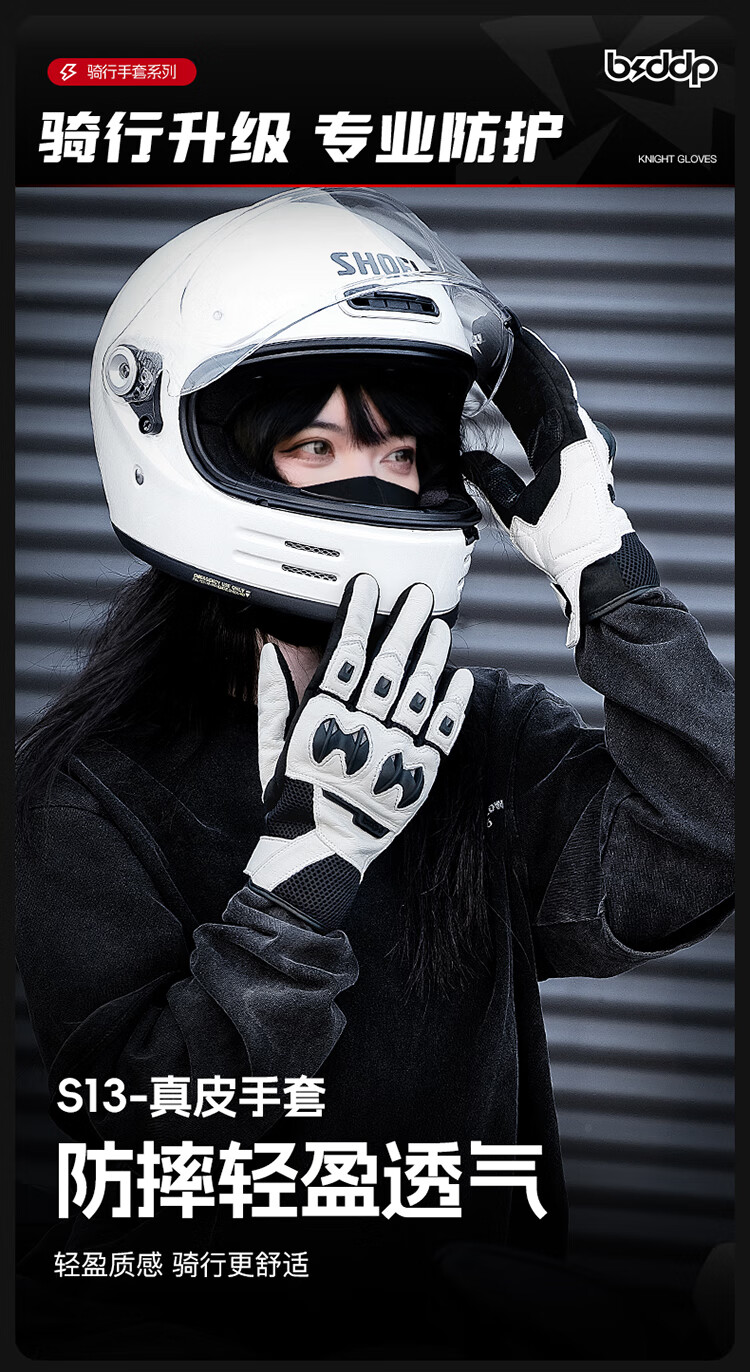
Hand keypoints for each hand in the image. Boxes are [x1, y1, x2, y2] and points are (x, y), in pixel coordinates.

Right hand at [245, 574, 473, 931]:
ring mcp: (391, 754)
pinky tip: (460, 676)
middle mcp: (359, 732)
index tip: (369, 586)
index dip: (358, 616)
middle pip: (387, 667)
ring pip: (417, 694)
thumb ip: (274, 696)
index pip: (344, 655)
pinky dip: (452, 704)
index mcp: (321, 720)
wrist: (317, 851)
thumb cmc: (291, 797)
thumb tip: (271, 649)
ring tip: (440, 625)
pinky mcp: (417, 776)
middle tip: (421, 594)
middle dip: (404, 625)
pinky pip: (440, 734)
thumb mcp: (271, 746)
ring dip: (431, 656)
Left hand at [463, 311, 658, 646]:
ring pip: (550, 384)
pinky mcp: (578, 435)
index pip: (528, 412)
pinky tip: (526, 346)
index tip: (491, 369)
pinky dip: (541, 369)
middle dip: (518, 363)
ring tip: (509, 329)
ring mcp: (577, 435)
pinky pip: (558, 393)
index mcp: (556, 454)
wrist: (587, 557)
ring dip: (528, 357)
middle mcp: (569, 439)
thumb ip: (495, 481)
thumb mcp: (513, 509)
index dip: (510, 389)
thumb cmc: (560, 543)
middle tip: (498, 334)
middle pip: (539, 391)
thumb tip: (470, 460)